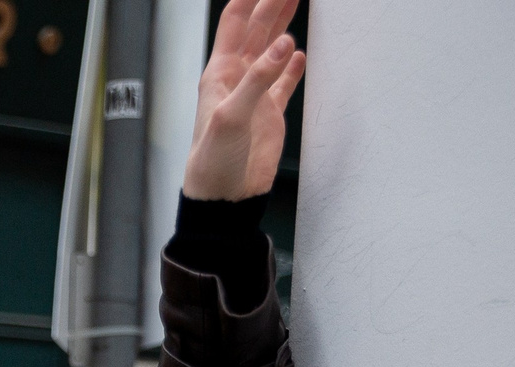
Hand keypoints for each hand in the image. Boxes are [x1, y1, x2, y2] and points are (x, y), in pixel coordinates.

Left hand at [184, 0, 307, 200]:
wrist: (222, 198)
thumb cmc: (212, 162)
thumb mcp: (231, 116)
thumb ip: (258, 79)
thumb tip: (284, 44)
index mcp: (219, 73)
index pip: (235, 23)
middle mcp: (237, 79)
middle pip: (257, 29)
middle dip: (274, 4)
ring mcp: (255, 94)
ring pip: (273, 50)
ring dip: (285, 26)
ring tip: (299, 2)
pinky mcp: (270, 113)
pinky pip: (284, 82)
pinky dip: (293, 67)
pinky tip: (301, 53)